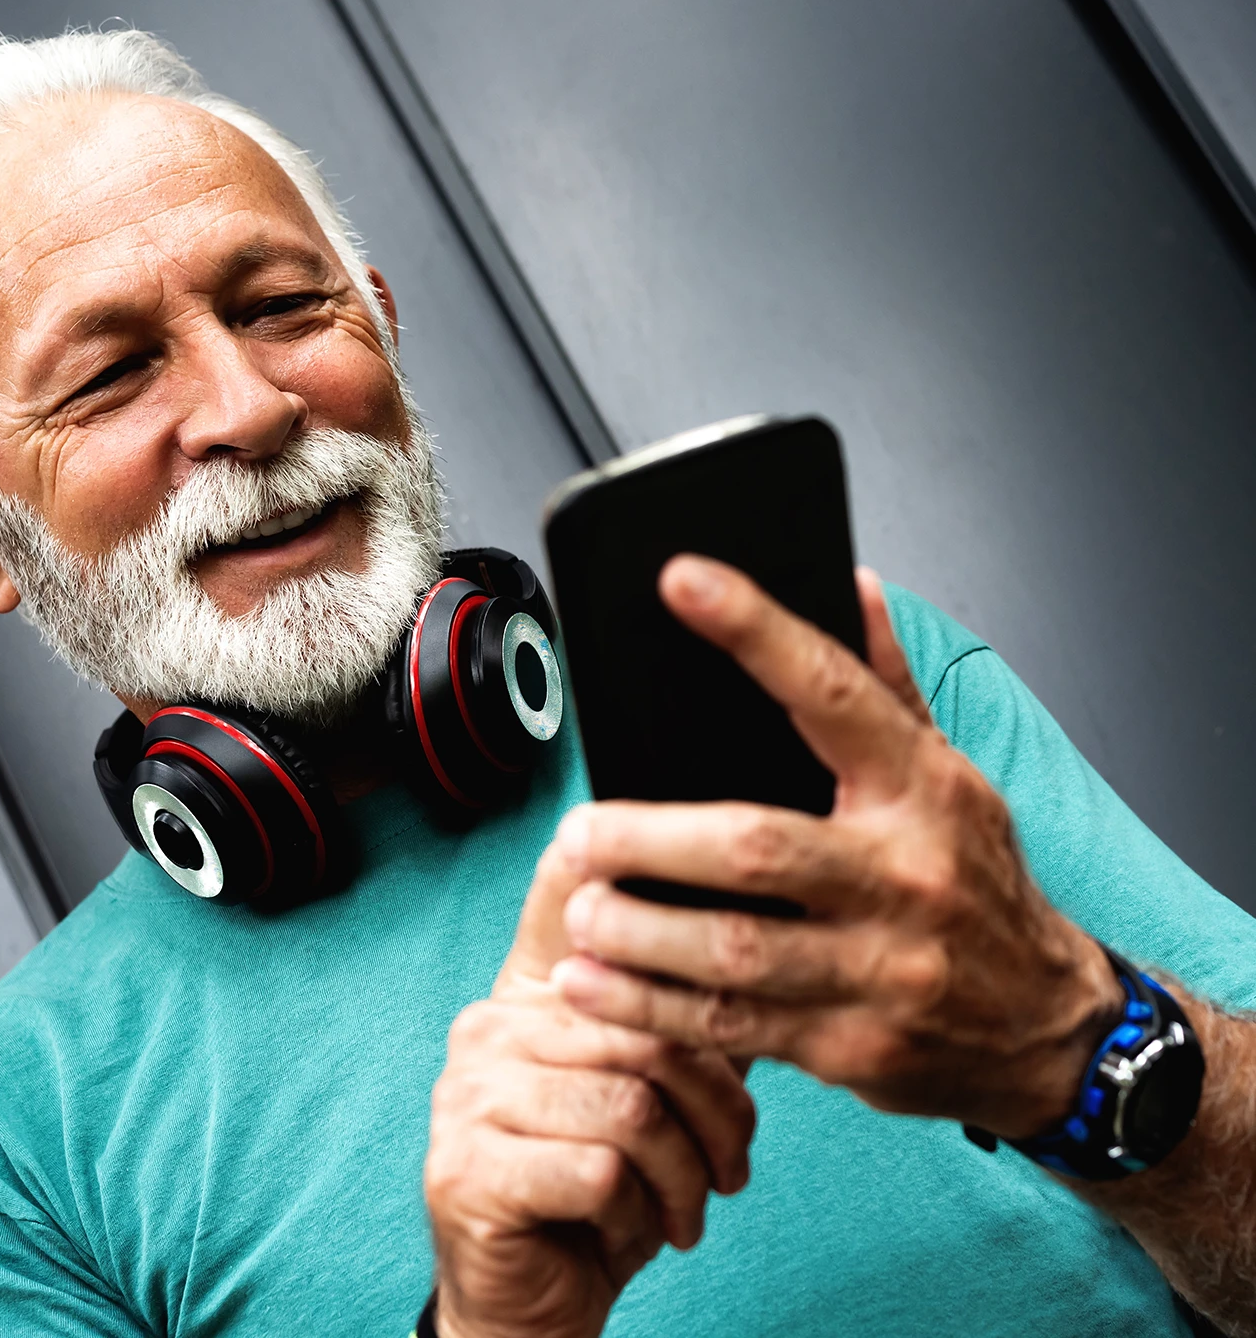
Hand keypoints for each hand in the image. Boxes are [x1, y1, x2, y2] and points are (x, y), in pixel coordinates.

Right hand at [425, 836, 755, 1337]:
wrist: (534, 1310)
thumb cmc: (603, 1193)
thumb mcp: (649, 1098)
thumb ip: (677, 1022)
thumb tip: (756, 935)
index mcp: (531, 994)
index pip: (565, 900)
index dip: (610, 858)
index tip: (652, 830)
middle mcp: (489, 1024)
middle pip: (644, 1023)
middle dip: (717, 1109)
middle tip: (731, 1166)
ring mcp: (468, 1093)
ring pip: (632, 1101)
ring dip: (684, 1175)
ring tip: (685, 1207)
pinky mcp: (465, 1166)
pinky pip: (598, 1168)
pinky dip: (640, 1215)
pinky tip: (632, 1231)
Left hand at [547, 557, 1121, 1139]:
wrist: (1047, 1026)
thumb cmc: (974, 879)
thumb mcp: (949, 774)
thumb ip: (887, 684)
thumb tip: (852, 585)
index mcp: (923, 787)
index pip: (830, 691)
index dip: (755, 631)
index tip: (681, 580)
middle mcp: (906, 873)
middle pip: (755, 847)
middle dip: (649, 839)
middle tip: (577, 829)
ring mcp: (883, 968)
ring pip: (733, 951)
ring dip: (636, 932)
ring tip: (578, 905)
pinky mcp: (852, 1044)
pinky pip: (731, 1025)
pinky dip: (647, 1007)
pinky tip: (588, 982)